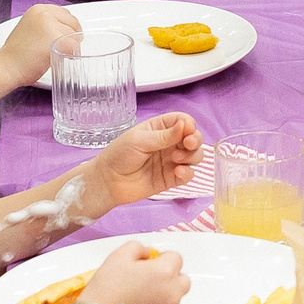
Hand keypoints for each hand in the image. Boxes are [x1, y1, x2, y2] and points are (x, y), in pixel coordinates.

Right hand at [0, 4, 80, 87]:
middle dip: (71, 36)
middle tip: (61, 48)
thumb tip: (65, 30)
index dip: (67, 28)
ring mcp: (49, 25)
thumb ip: (46, 25)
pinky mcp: (54, 38)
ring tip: (55, 54)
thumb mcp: (30, 29)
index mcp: (38, 9)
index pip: (65, 14)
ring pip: (75, 36)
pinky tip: (61, 58)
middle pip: (73, 23)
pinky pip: (74, 47)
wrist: (6, 68)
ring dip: (70, 47)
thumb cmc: (16, 55)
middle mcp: (44, 13)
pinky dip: (72, 54)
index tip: (63, 38)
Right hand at [81, 241, 189, 303]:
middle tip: (150, 278)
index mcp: (165, 272)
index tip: (150, 262)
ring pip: (175, 298)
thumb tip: (147, 253)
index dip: (162, 258)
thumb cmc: (107, 288)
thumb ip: (138, 248)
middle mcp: (172, 292)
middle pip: (182, 280)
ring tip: (141, 296)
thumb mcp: (119, 256)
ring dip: (164, 294)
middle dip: (170, 277)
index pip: (176, 258)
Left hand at [88, 113, 205, 209]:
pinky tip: (178, 172)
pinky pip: (188, 175)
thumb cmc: (119, 155)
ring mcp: (171, 161)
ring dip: (192, 156)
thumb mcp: (139, 140)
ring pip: (195, 156)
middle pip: (194, 138)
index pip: (182, 121)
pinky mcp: (171, 178)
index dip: (189, 124)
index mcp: (160, 128)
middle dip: (195, 140)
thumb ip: (164, 136)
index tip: (187, 130)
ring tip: (177, 159)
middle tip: (188, 144)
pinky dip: (188, 173)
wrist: (108, 182)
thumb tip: (185, 125)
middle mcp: (169, 143)